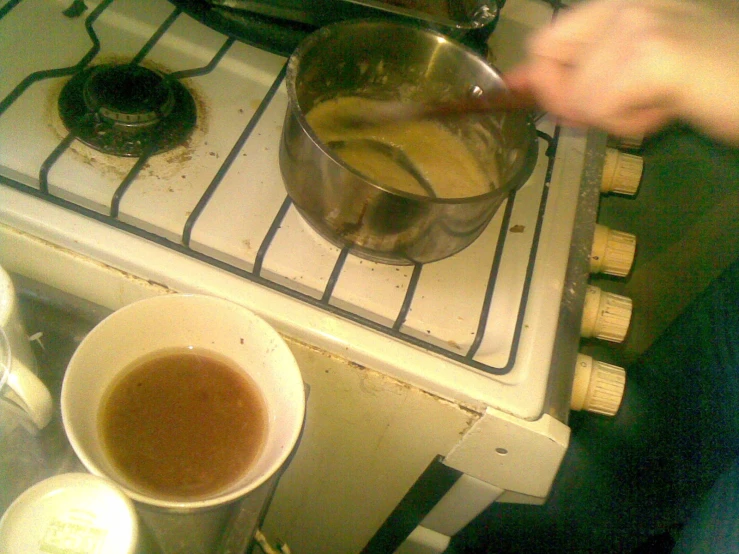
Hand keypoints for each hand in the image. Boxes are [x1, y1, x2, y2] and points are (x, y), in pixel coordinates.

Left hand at [504, 0, 738, 144]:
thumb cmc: (715, 82)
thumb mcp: (640, 69)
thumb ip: (582, 71)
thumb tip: (520, 82)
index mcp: (619, 1)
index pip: (546, 39)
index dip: (542, 79)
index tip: (554, 104)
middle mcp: (623, 0)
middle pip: (547, 63)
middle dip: (573, 101)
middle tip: (621, 110)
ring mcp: (638, 21)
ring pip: (575, 94)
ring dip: (611, 116)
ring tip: (660, 102)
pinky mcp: (652, 54)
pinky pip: (598, 107)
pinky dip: (626, 123)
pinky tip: (665, 110)